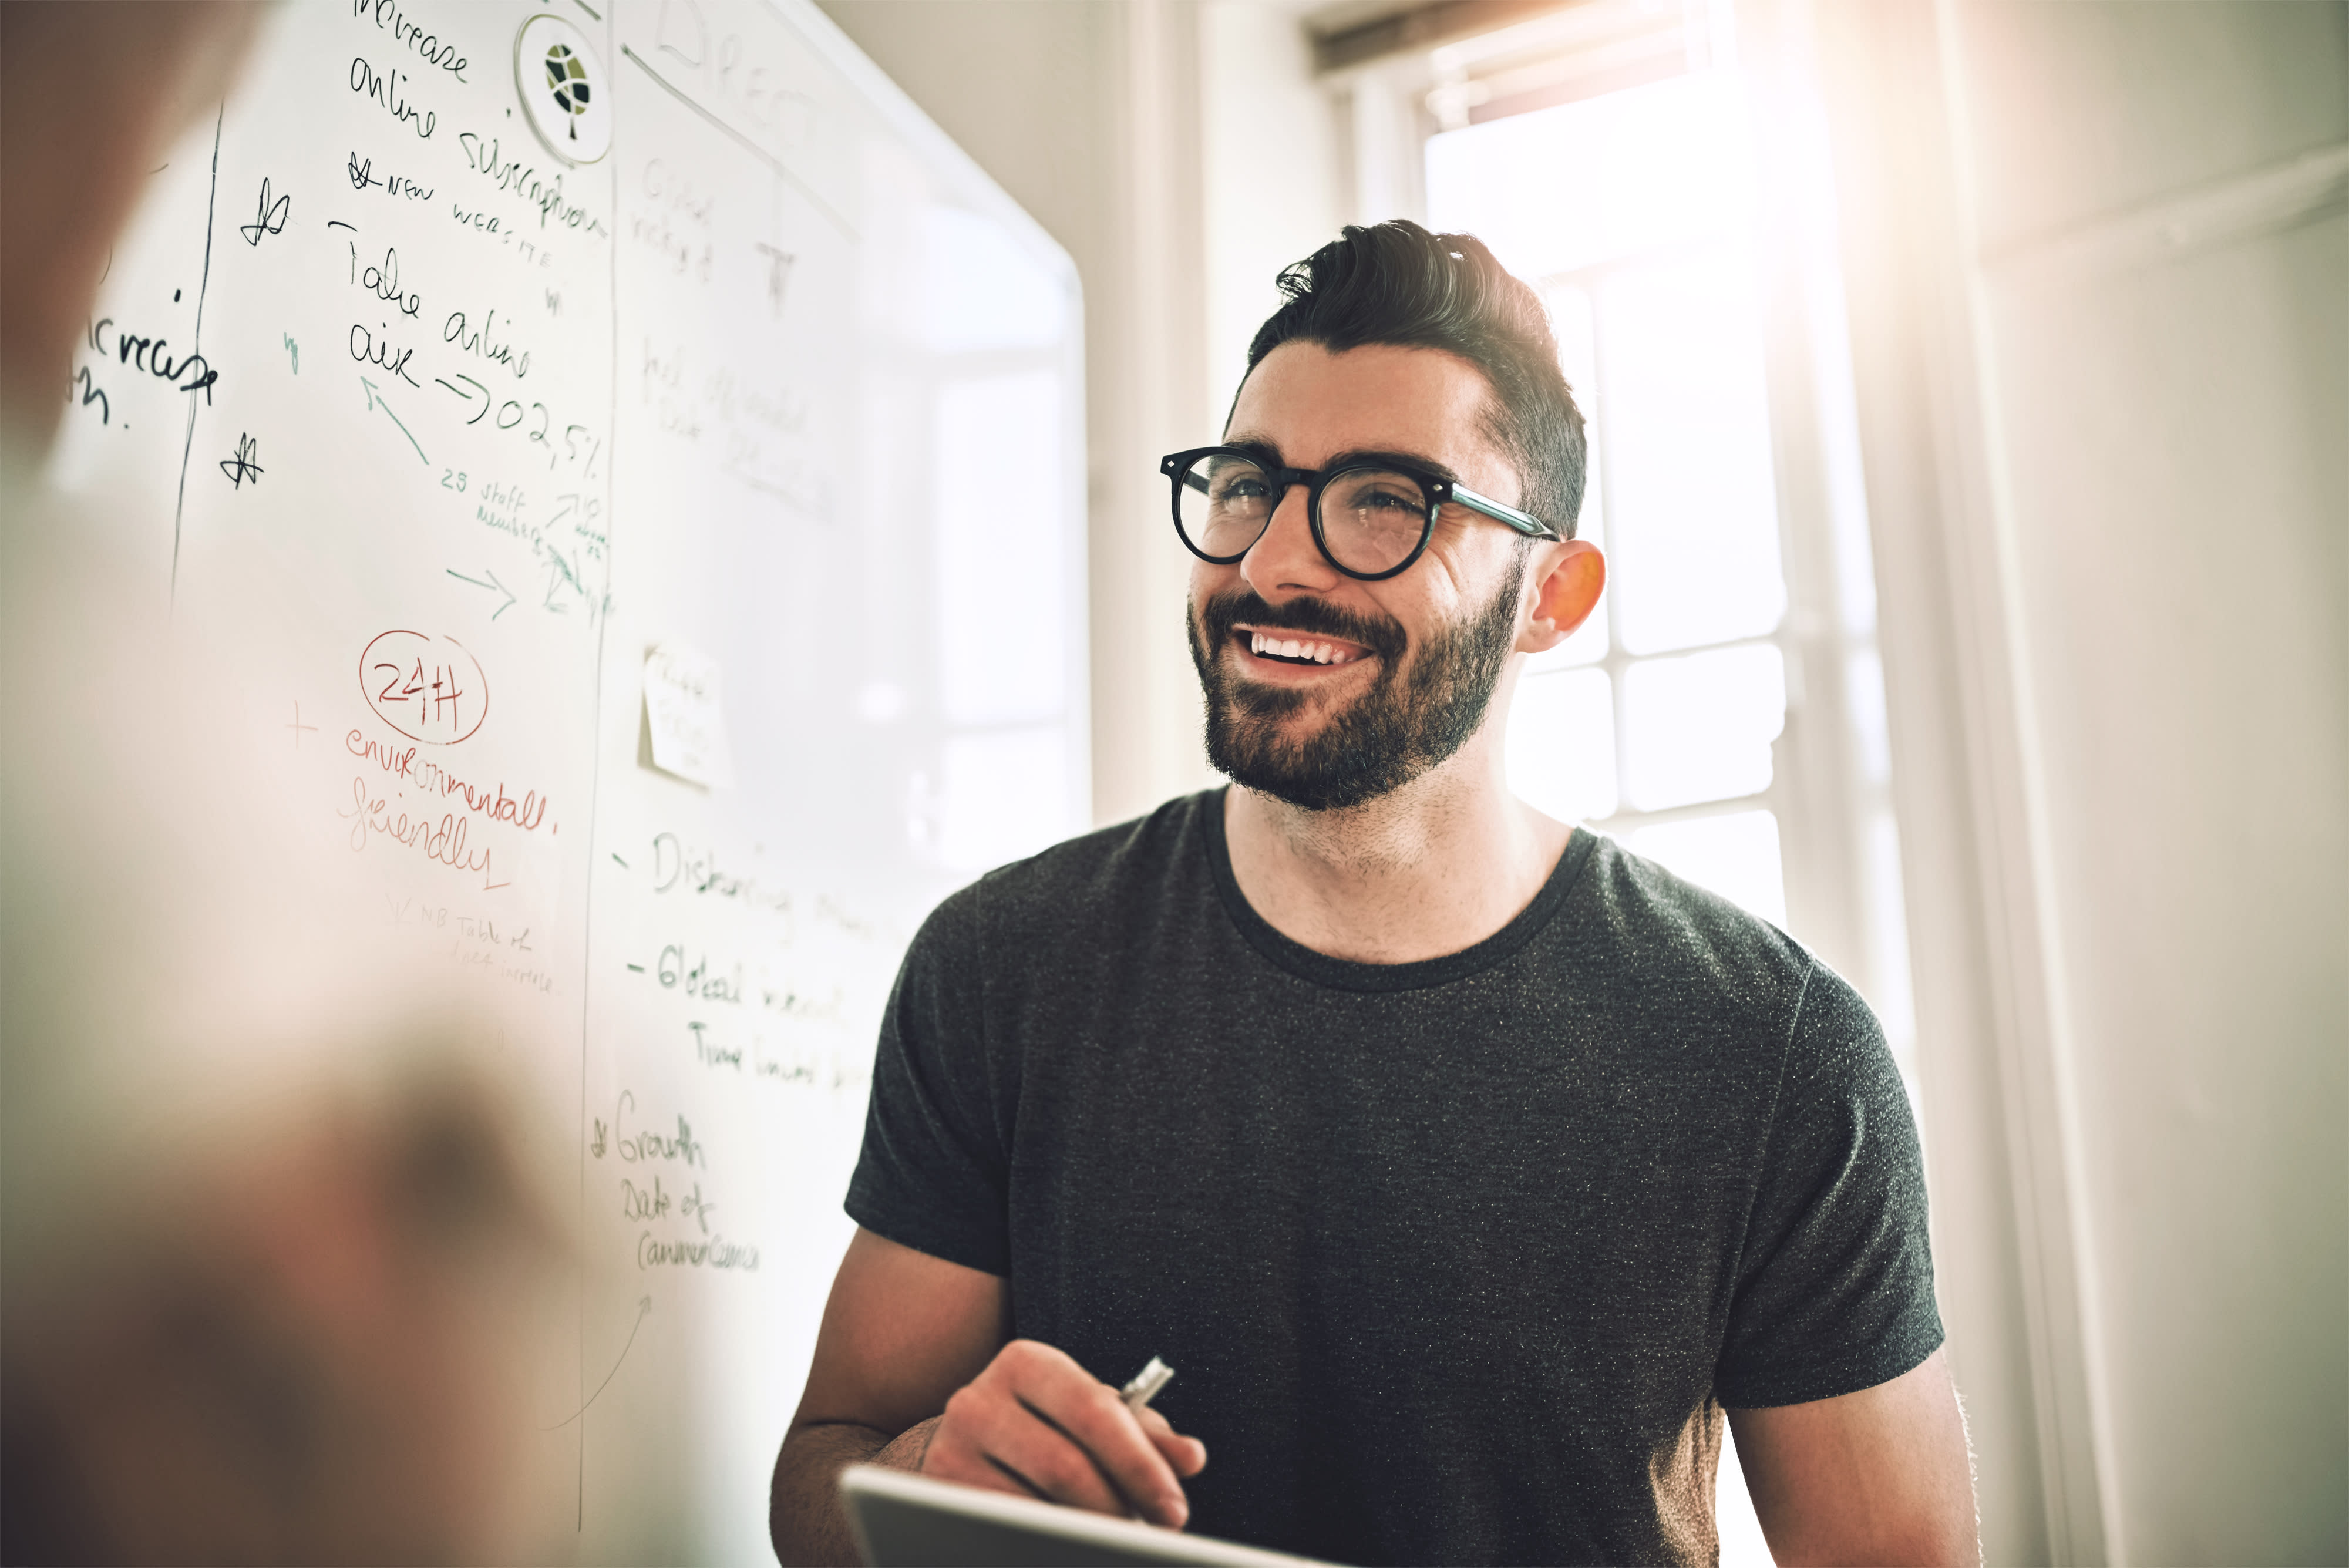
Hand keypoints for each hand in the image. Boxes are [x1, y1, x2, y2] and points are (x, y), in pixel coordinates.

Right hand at [918, 1339, 1207, 1527]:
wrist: (969, 1449)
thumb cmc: (1048, 1428)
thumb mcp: (1094, 1416)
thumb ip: (1146, 1433)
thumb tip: (1191, 1458)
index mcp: (1026, 1363)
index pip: (1094, 1411)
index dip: (1140, 1465)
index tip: (1176, 1510)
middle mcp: (979, 1399)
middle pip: (1065, 1467)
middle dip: (1119, 1509)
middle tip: (1152, 1535)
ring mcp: (952, 1449)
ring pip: (1035, 1508)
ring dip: (1086, 1532)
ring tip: (1115, 1539)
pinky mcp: (940, 1495)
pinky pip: (1008, 1529)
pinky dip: (1049, 1541)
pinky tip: (1071, 1545)